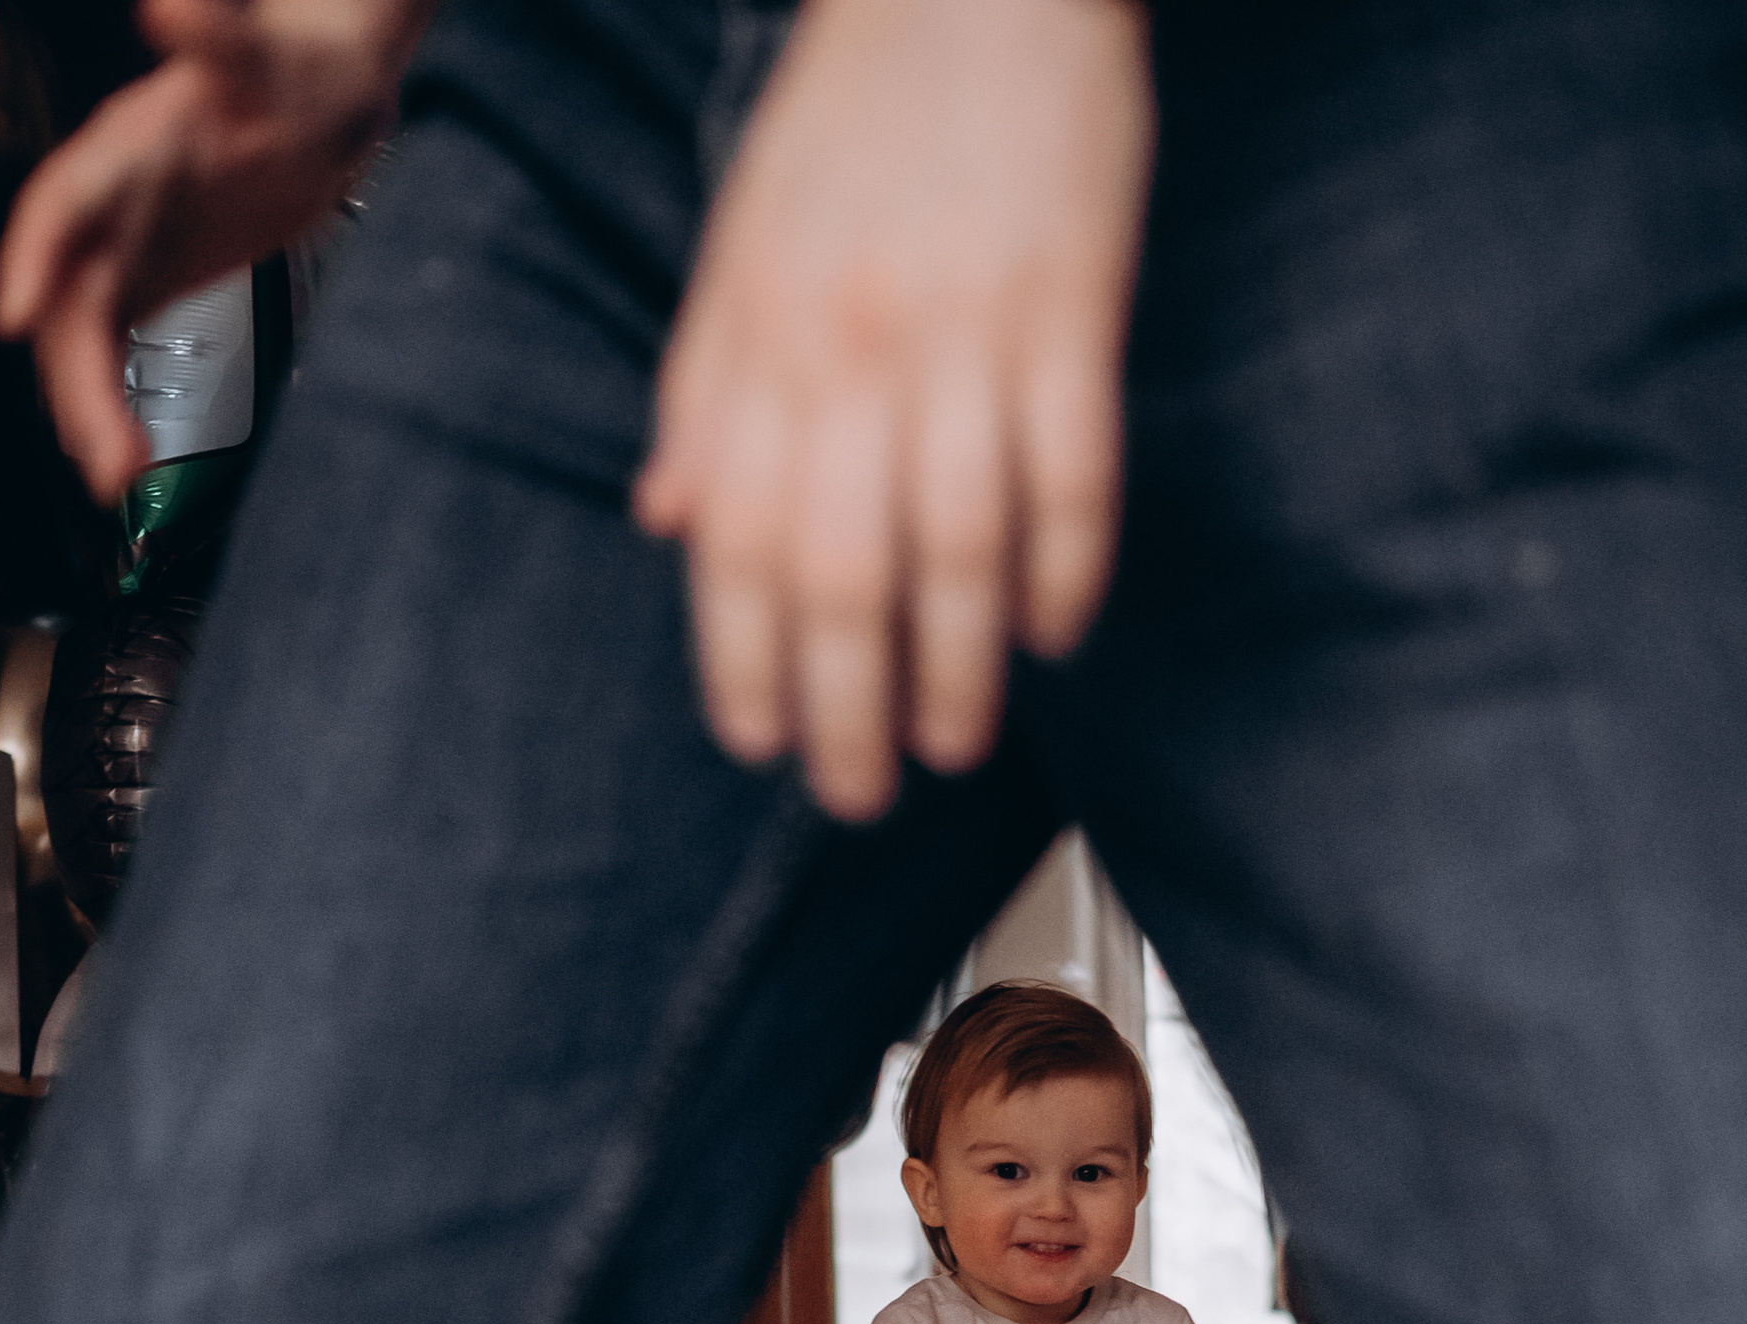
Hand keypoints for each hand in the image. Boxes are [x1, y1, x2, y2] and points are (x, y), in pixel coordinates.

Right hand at [0, 0, 423, 500]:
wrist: (327, 101)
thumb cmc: (297, 73)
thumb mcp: (266, 58)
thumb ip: (219, 39)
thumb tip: (175, 7)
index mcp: (131, 146)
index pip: (63, 200)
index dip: (32, 256)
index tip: (15, 315)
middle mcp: (116, 200)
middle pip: (70, 296)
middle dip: (74, 377)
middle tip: (101, 450)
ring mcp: (130, 246)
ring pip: (85, 338)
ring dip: (90, 409)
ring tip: (115, 474)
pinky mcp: (151, 283)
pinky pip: (112, 353)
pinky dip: (113, 407)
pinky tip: (126, 457)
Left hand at [633, 0, 1154, 819]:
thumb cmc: (860, 107)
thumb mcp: (743, 238)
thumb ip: (706, 387)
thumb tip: (672, 522)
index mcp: (765, 336)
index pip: (739, 541)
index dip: (743, 661)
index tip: (759, 743)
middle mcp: (854, 348)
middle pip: (840, 574)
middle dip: (845, 708)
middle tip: (859, 792)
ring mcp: (968, 334)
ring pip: (955, 550)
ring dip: (957, 669)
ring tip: (958, 743)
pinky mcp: (1073, 312)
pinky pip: (1070, 477)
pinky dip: (1064, 572)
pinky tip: (1054, 633)